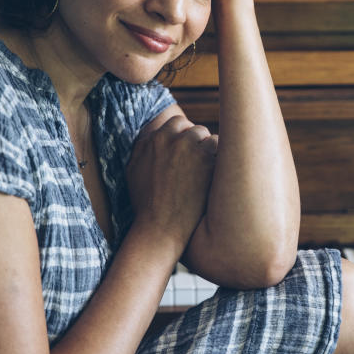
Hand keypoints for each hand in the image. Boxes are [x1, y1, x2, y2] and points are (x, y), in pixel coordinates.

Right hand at [126, 115, 217, 253]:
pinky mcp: (205, 158)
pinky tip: (216, 173)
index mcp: (150, 141)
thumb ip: (141, 150)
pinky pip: (219, 146)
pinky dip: (220, 158)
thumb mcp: (133, 173)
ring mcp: (187, 147)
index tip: (186, 150)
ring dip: (208, 149)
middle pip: (191, 127)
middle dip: (196, 140)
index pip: (173, 124)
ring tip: (207, 169)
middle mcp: (168, 139)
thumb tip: (151, 137)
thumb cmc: (146, 206)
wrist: (160, 229)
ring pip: (206, 135)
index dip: (182, 137)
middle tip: (199, 159)